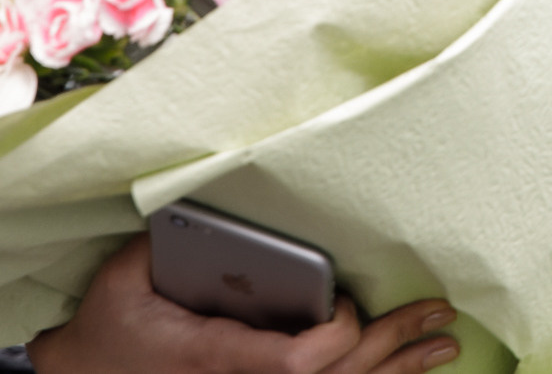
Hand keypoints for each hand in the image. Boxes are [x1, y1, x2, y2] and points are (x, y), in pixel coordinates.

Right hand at [29, 236, 457, 373]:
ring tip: (444, 346)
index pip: (297, 364)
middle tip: (439, 314)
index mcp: (216, 358)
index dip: (336, 336)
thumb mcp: (125, 277)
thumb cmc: (107, 329)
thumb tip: (212, 194)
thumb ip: (168, 240)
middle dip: (393, 347)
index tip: (348, 302)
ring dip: (396, 369)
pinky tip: (402, 370)